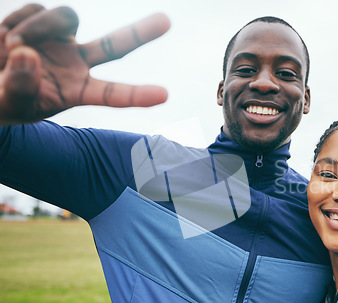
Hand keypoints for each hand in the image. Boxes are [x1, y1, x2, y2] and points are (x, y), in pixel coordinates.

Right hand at [0, 4, 168, 124]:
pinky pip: (34, 8)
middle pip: (115, 45)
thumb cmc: (2, 102)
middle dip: (140, 33)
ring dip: (36, 26)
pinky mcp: (42, 22)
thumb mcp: (9, 103)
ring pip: (67, 15)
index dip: (137, 95)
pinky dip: (16, 21)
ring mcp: (62, 41)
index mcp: (78, 92)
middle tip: (167, 21)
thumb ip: (19, 85)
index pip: (112, 94)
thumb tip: (27, 54)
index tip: (164, 95)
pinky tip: (3, 37)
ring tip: (11, 45)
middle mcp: (77, 64)